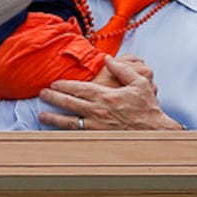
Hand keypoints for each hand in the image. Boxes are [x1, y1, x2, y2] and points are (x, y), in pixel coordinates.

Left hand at [39, 55, 179, 130]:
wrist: (154, 131)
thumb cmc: (147, 108)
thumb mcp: (139, 83)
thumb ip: (122, 69)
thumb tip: (108, 59)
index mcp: (106, 96)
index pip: (79, 88)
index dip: (64, 85)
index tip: (54, 83)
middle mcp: (98, 111)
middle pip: (70, 103)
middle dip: (53, 98)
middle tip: (42, 94)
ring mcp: (97, 126)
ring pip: (70, 121)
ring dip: (54, 117)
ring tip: (42, 114)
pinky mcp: (98, 137)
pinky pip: (78, 133)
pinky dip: (66, 131)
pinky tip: (57, 131)